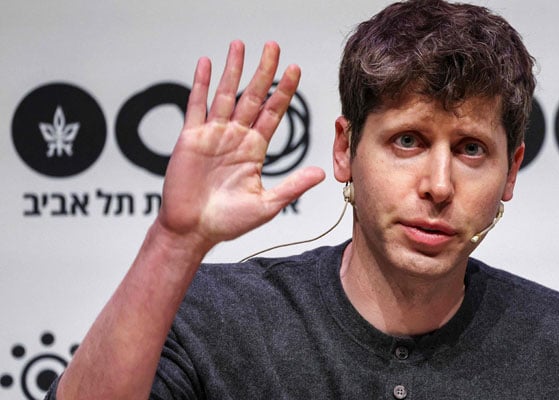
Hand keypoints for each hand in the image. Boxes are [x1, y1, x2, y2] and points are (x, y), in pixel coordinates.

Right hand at [157, 41, 324, 252]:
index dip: (284, 91)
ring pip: (226, 94)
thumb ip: (293, 186)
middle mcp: (235, 137)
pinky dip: (202, 84)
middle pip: (252, 96)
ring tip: (240, 45)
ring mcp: (213, 135)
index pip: (272, 112)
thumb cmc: (227, 221)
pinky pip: (197, 105)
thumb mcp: (266, 204)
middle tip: (273, 47)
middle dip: (263, 71)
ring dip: (233, 69)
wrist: (193, 231)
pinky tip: (207, 64)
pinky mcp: (191, 138)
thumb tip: (320, 173)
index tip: (295, 70)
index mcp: (254, 149)